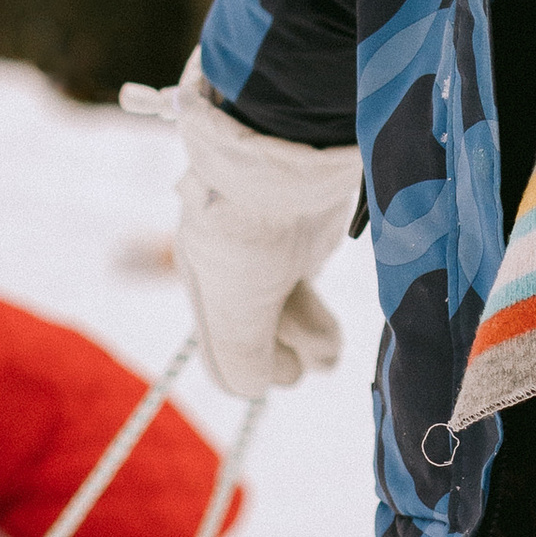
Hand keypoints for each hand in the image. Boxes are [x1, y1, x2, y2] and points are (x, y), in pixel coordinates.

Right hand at [121, 54, 360, 396]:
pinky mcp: (303, 229)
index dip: (256, 370)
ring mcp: (268, 248)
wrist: (287, 146)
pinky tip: (332, 325)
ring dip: (311, 337)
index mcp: (202, 279)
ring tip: (330, 350)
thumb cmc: (251, 226)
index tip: (288, 370)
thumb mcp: (237, 302)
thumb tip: (253, 390)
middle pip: (260, 333)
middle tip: (318, 362)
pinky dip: (318, 311)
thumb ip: (239, 354)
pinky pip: (305, 283)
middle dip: (290, 354)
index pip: (223, 352)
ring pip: (287, 312)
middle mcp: (229, 267)